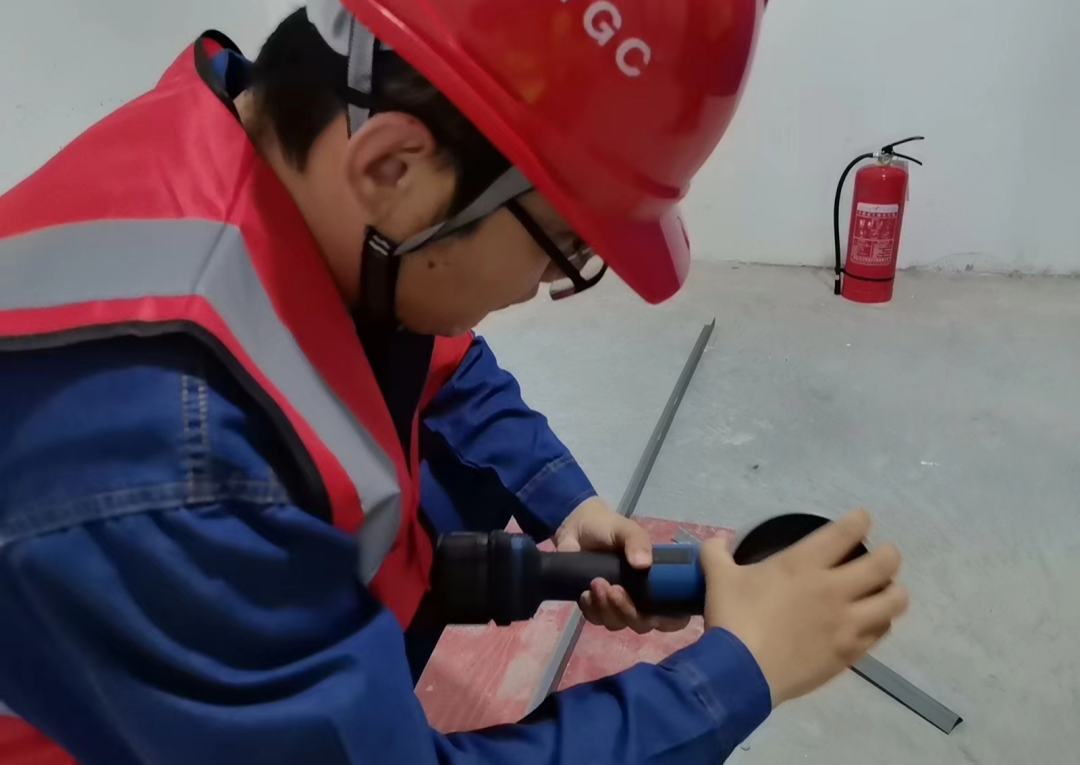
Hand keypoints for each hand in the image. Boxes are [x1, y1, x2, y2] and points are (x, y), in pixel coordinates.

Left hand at [553, 498, 690, 633]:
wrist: (576, 529)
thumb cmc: (608, 529)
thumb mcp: (626, 529)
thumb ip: (637, 541)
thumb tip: (644, 564)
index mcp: (656, 584)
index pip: (674, 616)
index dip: (669, 621)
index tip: (655, 612)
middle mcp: (639, 600)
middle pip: (643, 624)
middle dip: (629, 612)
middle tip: (615, 588)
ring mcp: (616, 606)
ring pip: (617, 623)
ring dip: (607, 608)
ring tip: (596, 582)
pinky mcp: (594, 607)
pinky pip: (596, 620)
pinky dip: (591, 608)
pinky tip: (585, 591)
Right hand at [700, 509, 907, 706]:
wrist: (742, 673)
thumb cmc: (733, 618)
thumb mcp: (718, 578)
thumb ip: (717, 554)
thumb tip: (719, 541)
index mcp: (803, 565)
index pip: (845, 533)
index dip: (860, 520)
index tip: (863, 519)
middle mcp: (834, 589)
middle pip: (884, 565)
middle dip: (889, 555)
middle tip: (884, 555)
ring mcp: (846, 624)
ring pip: (893, 602)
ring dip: (893, 592)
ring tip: (884, 591)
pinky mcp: (849, 653)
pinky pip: (880, 633)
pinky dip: (880, 623)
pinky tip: (871, 622)